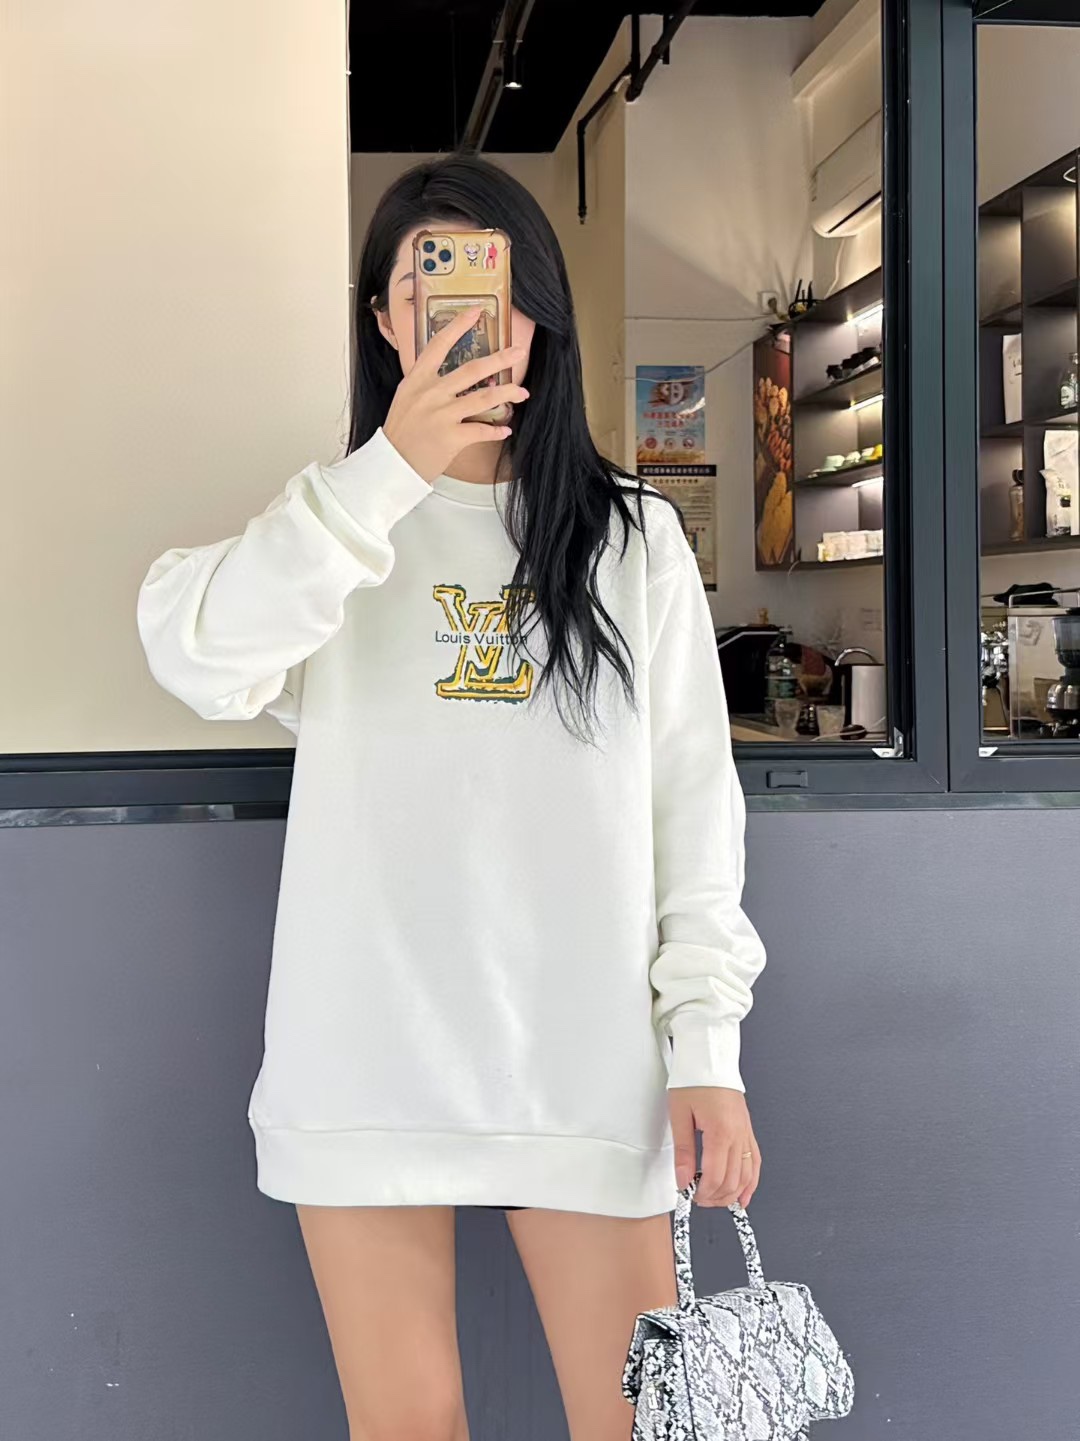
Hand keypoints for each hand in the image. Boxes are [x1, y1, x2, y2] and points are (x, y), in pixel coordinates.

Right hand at [382, 304, 529, 482]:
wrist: (392, 463)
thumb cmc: (400, 431)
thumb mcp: (407, 397)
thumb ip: (426, 383)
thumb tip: (451, 374)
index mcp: (417, 379)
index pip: (439, 345)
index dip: (458, 326)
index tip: (476, 311)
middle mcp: (431, 393)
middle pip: (472, 369)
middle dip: (500, 359)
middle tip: (520, 352)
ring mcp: (441, 415)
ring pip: (484, 397)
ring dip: (507, 394)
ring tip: (523, 392)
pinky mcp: (451, 438)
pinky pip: (481, 430)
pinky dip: (496, 430)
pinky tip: (506, 429)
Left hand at [668, 1087, 760, 1208]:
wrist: (710, 1059)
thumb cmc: (693, 1081)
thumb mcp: (679, 1115)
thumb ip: (683, 1151)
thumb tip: (684, 1180)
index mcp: (720, 1131)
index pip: (715, 1176)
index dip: (701, 1192)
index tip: (688, 1194)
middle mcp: (738, 1135)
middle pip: (732, 1180)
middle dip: (714, 1196)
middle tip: (697, 1198)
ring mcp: (746, 1133)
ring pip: (747, 1176)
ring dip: (732, 1194)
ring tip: (715, 1200)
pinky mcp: (748, 1130)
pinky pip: (755, 1162)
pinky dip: (750, 1182)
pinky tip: (743, 1195)